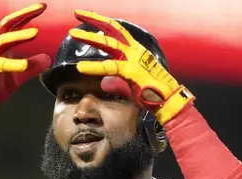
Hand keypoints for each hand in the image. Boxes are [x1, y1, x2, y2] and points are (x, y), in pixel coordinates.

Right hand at [0, 3, 50, 129]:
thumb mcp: (17, 76)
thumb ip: (32, 67)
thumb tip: (47, 59)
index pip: (13, 25)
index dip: (27, 15)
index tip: (42, 7)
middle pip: (7, 25)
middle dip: (24, 15)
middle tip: (41, 8)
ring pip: (2, 41)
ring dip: (19, 36)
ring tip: (35, 33)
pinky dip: (13, 64)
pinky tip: (25, 65)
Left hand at [68, 10, 194, 124]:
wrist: (168, 102)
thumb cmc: (153, 94)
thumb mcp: (131, 86)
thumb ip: (117, 83)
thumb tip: (104, 83)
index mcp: (136, 51)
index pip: (117, 32)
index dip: (102, 23)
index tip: (89, 17)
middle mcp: (135, 51)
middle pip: (112, 29)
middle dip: (94, 19)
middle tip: (77, 12)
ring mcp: (134, 59)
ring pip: (109, 44)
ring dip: (89, 37)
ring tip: (72, 34)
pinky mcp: (132, 72)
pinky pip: (109, 67)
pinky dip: (93, 67)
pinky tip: (80, 67)